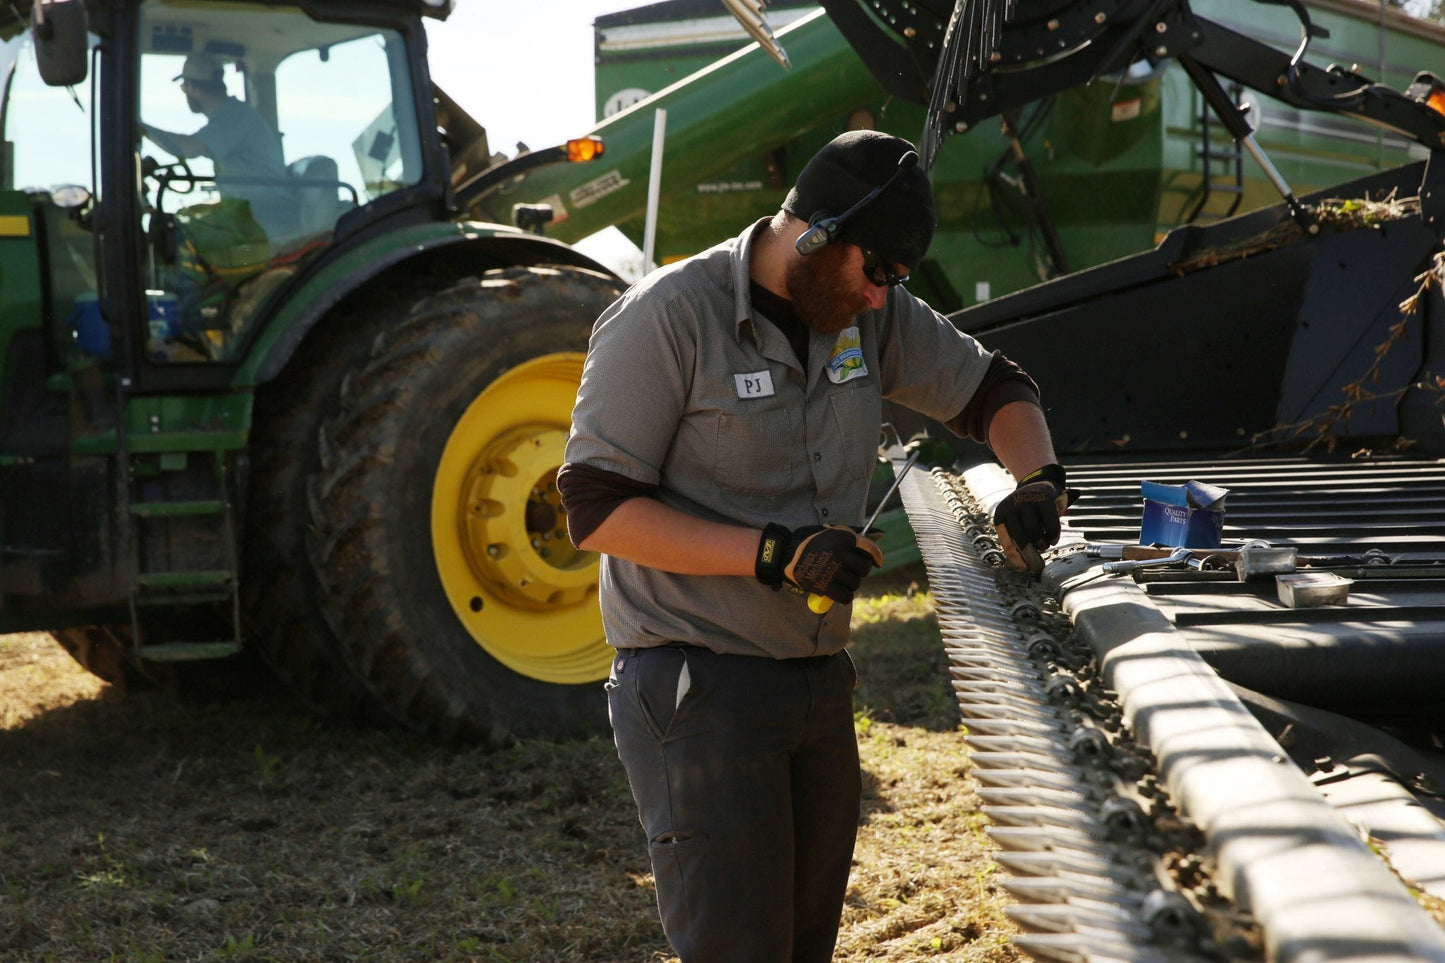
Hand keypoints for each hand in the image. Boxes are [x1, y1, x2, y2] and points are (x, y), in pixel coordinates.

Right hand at [756, 523, 883, 603]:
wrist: (784, 554)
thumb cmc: (810, 541)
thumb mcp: (832, 531)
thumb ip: (855, 534)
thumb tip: (882, 534)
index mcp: (843, 537)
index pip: (870, 549)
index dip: (877, 557)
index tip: (878, 562)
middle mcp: (839, 553)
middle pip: (864, 569)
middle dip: (859, 571)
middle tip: (849, 569)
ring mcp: (832, 570)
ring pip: (855, 584)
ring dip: (850, 583)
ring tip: (839, 578)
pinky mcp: (824, 585)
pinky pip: (845, 596)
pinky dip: (844, 595)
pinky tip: (838, 590)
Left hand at [992, 464, 1074, 575]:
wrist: (1039, 482)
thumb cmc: (1028, 510)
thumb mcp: (1017, 522)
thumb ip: (1016, 540)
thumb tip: (1018, 567)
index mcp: (1001, 515)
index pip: (1008, 541)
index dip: (1017, 559)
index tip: (1026, 571)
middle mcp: (1011, 506)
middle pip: (1021, 538)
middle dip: (1031, 556)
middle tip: (1039, 567)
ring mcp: (1027, 501)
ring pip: (1035, 532)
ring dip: (1042, 543)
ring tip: (1044, 544)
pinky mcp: (1044, 498)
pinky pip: (1050, 524)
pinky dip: (1053, 535)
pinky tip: (1053, 539)